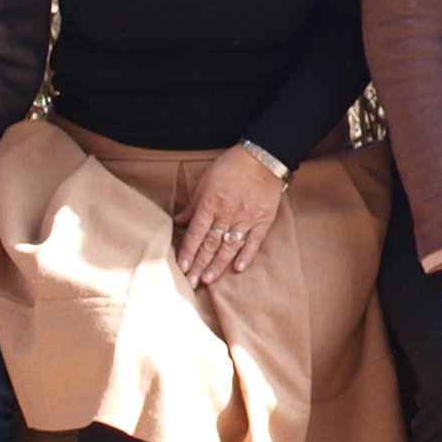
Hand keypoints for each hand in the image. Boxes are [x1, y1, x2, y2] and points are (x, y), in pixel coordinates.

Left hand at [176, 145, 290, 290]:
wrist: (263, 158)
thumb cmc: (231, 166)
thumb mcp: (205, 181)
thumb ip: (193, 204)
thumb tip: (178, 222)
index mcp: (211, 204)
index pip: (196, 233)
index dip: (188, 251)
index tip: (182, 267)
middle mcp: (227, 214)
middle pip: (211, 244)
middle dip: (199, 265)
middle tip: (191, 283)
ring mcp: (246, 219)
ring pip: (229, 247)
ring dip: (218, 265)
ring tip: (208, 280)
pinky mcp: (263, 221)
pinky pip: (254, 242)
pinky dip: (246, 255)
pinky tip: (238, 268)